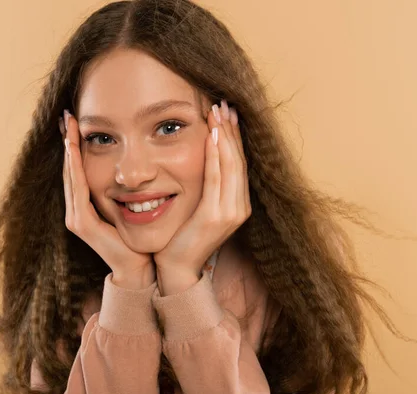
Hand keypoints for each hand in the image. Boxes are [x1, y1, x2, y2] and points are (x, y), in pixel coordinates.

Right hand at [62, 110, 155, 288]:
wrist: (142, 267)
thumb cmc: (143, 237)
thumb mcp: (136, 205)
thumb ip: (131, 187)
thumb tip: (143, 164)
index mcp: (88, 206)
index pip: (79, 169)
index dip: (76, 145)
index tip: (77, 121)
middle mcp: (78, 211)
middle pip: (71, 169)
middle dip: (68, 141)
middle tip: (67, 115)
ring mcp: (77, 218)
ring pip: (71, 175)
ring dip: (69, 150)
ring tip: (68, 126)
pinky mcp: (82, 224)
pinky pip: (78, 190)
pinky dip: (75, 168)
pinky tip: (74, 149)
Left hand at [154, 101, 250, 294]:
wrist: (176, 267)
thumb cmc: (183, 236)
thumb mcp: (199, 206)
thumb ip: (207, 185)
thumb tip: (204, 155)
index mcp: (238, 204)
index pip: (239, 163)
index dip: (234, 136)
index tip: (226, 112)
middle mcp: (240, 207)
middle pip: (238, 160)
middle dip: (231, 130)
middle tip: (222, 103)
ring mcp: (230, 213)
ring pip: (231, 165)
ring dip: (225, 136)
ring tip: (218, 111)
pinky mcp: (216, 216)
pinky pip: (216, 179)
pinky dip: (216, 155)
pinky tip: (212, 136)